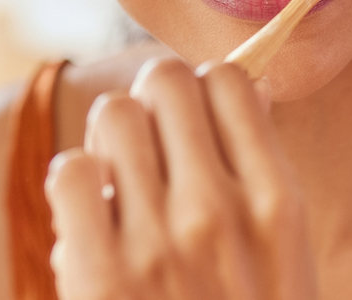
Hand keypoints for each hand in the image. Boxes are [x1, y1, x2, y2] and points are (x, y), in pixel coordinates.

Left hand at [45, 58, 317, 299]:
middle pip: (164, 80)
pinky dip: (73, 187)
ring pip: (112, 114)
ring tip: (117, 188)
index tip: (190, 124)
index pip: (229, 80)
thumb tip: (224, 90)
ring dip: (107, 143)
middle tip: (146, 154)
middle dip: (149, 106)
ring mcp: (159, 240)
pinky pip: (70, 170)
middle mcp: (221, 209)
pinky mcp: (98, 271)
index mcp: (278, 204)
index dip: (200, 91)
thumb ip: (254, 181)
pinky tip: (89, 224)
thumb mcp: (281, 260)